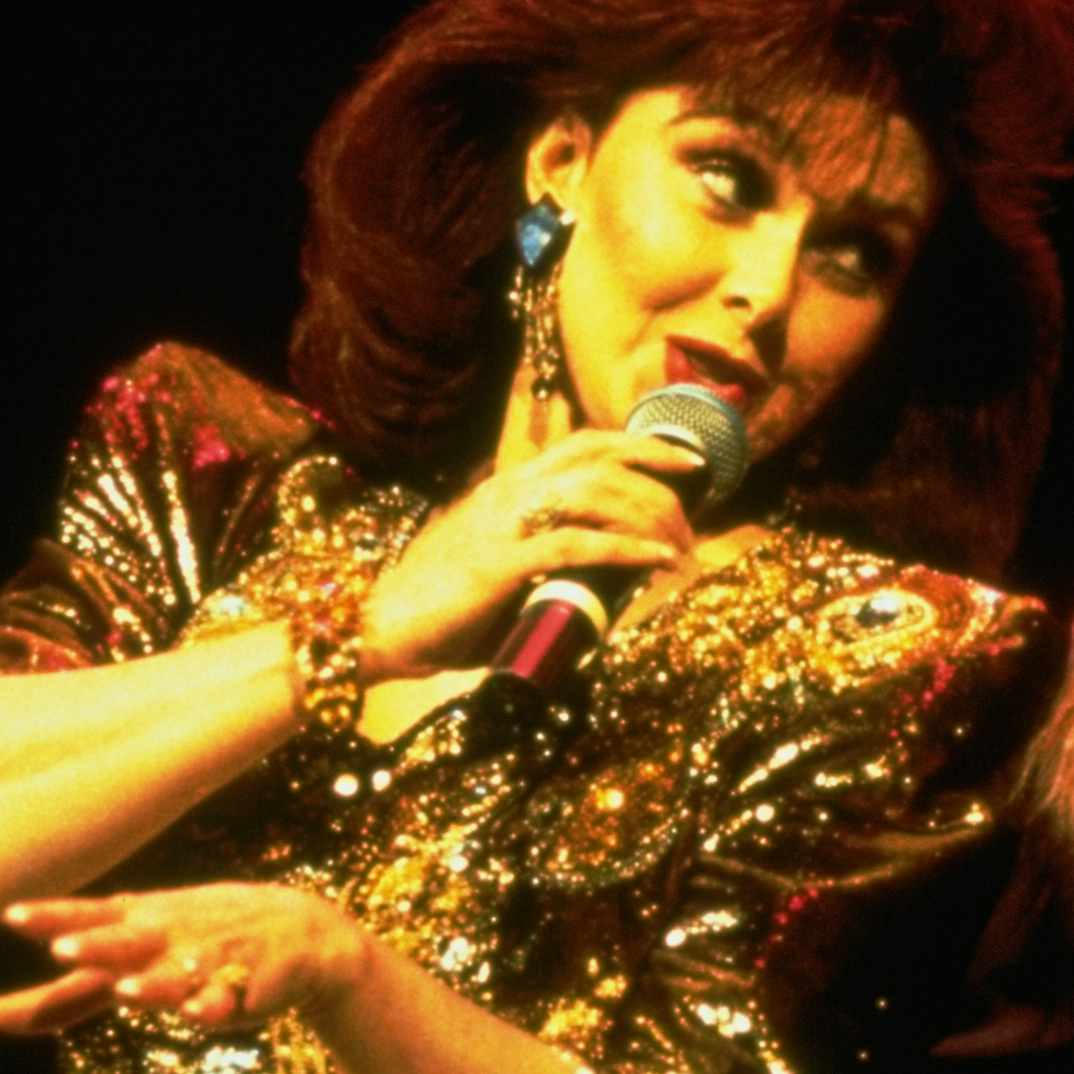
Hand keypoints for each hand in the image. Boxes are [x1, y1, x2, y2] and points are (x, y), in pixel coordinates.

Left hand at [0, 883, 372, 1035]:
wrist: (296, 929)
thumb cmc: (195, 940)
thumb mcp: (131, 959)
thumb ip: (68, 994)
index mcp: (137, 923)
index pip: (88, 919)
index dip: (53, 918)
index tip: (12, 916)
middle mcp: (166, 936)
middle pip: (124, 942)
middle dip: (96, 945)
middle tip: (62, 948)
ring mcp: (206, 960)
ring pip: (174, 974)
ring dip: (152, 983)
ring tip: (127, 990)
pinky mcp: (244, 988)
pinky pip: (226, 1000)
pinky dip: (213, 1007)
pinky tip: (199, 1015)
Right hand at [362, 429, 701, 676]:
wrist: (377, 629)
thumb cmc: (438, 611)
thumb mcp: (502, 578)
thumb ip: (546, 572)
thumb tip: (602, 595)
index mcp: (507, 488)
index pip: (584, 445)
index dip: (641, 445)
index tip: (689, 462)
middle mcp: (508, 492)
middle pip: (601, 459)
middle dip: (661, 482)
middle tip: (696, 519)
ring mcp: (502, 522)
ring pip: (596, 493)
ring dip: (649, 517)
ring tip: (679, 548)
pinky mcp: (500, 562)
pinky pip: (576, 545)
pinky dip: (626, 550)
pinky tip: (657, 562)